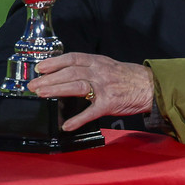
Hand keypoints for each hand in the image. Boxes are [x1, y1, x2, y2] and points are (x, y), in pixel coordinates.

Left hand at [28, 52, 154, 131]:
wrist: (150, 87)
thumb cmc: (128, 77)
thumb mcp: (108, 65)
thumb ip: (90, 67)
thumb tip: (67, 71)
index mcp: (98, 61)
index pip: (72, 58)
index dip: (54, 62)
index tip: (39, 67)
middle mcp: (99, 72)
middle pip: (70, 72)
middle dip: (49, 78)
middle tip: (33, 85)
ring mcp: (105, 87)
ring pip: (76, 86)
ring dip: (56, 90)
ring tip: (42, 94)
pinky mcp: (110, 104)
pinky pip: (91, 112)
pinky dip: (78, 119)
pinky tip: (67, 125)